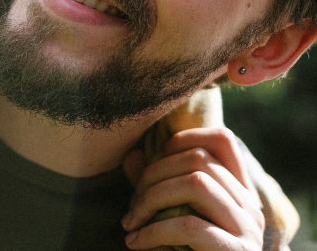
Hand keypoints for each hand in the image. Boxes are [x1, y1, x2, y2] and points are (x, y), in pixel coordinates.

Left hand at [121, 128, 264, 250]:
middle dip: (153, 174)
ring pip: (196, 183)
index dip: (182, 139)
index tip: (152, 162)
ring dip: (151, 198)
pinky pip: (191, 226)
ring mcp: (247, 229)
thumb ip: (155, 185)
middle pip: (199, 159)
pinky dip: (155, 230)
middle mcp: (249, 205)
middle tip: (131, 205)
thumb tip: (130, 156)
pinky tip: (137, 243)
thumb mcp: (171, 215)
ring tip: (130, 222)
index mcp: (239, 190)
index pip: (221, 139)